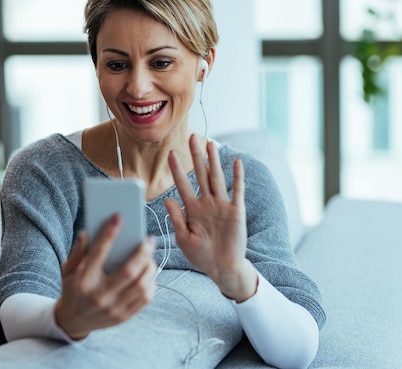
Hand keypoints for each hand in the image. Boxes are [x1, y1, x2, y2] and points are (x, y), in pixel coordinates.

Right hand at [54, 214, 156, 339]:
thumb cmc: (72, 289)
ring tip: (150, 257)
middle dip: (142, 252)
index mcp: (83, 280)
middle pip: (129, 271)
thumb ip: (77, 251)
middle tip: (149, 239)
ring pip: (141, 285)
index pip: (99, 252)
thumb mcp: (68, 269)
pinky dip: (151, 284)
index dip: (109, 233)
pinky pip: (145, 299)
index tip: (118, 218)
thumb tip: (87, 232)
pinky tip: (148, 274)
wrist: (73, 321)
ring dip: (150, 268)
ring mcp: (113, 308)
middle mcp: (99, 295)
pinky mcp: (124, 317)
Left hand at [165, 134, 256, 301]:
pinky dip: (237, 176)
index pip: (182, 184)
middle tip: (191, 137)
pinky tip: (236, 162)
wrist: (222, 269)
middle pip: (200, 174)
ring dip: (214, 160)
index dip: (176, 170)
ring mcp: (221, 205)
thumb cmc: (201, 256)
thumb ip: (176, 218)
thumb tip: (167, 200)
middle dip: (195, 156)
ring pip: (216, 178)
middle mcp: (206, 203)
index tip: (170, 154)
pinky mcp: (236, 211)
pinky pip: (237, 191)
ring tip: (210, 143)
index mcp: (192, 209)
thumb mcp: (183, 239)